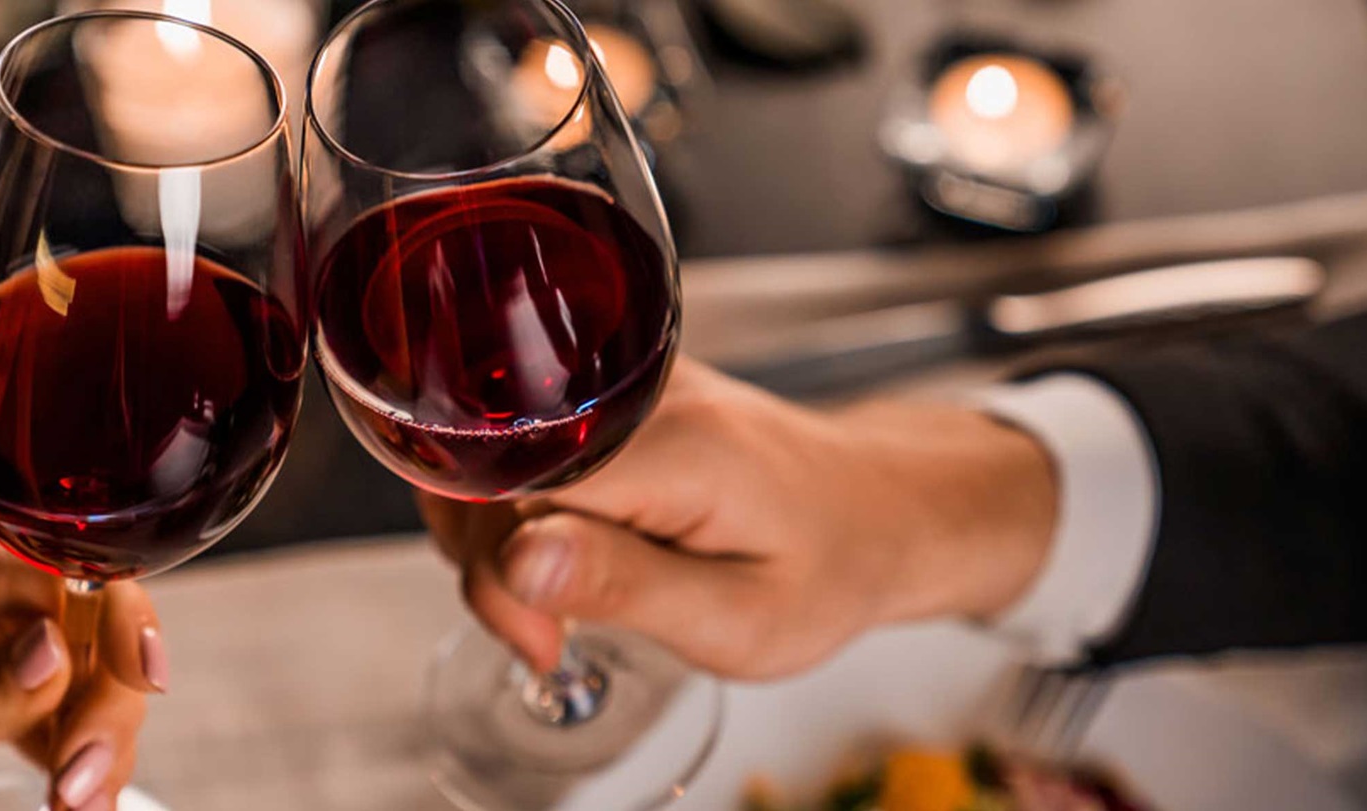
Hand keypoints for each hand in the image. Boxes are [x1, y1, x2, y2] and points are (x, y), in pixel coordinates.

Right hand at [424, 358, 1057, 679]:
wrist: (879, 508)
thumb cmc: (827, 567)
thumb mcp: (738, 616)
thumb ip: (623, 585)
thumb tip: (515, 560)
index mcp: (674, 444)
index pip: (516, 480)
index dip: (497, 566)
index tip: (542, 637)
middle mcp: (640, 391)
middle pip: (488, 459)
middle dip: (486, 559)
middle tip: (547, 634)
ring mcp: (623, 380)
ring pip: (492, 449)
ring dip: (492, 536)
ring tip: (555, 601)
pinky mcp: (612, 389)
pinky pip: (523, 442)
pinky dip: (517, 506)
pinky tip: (558, 554)